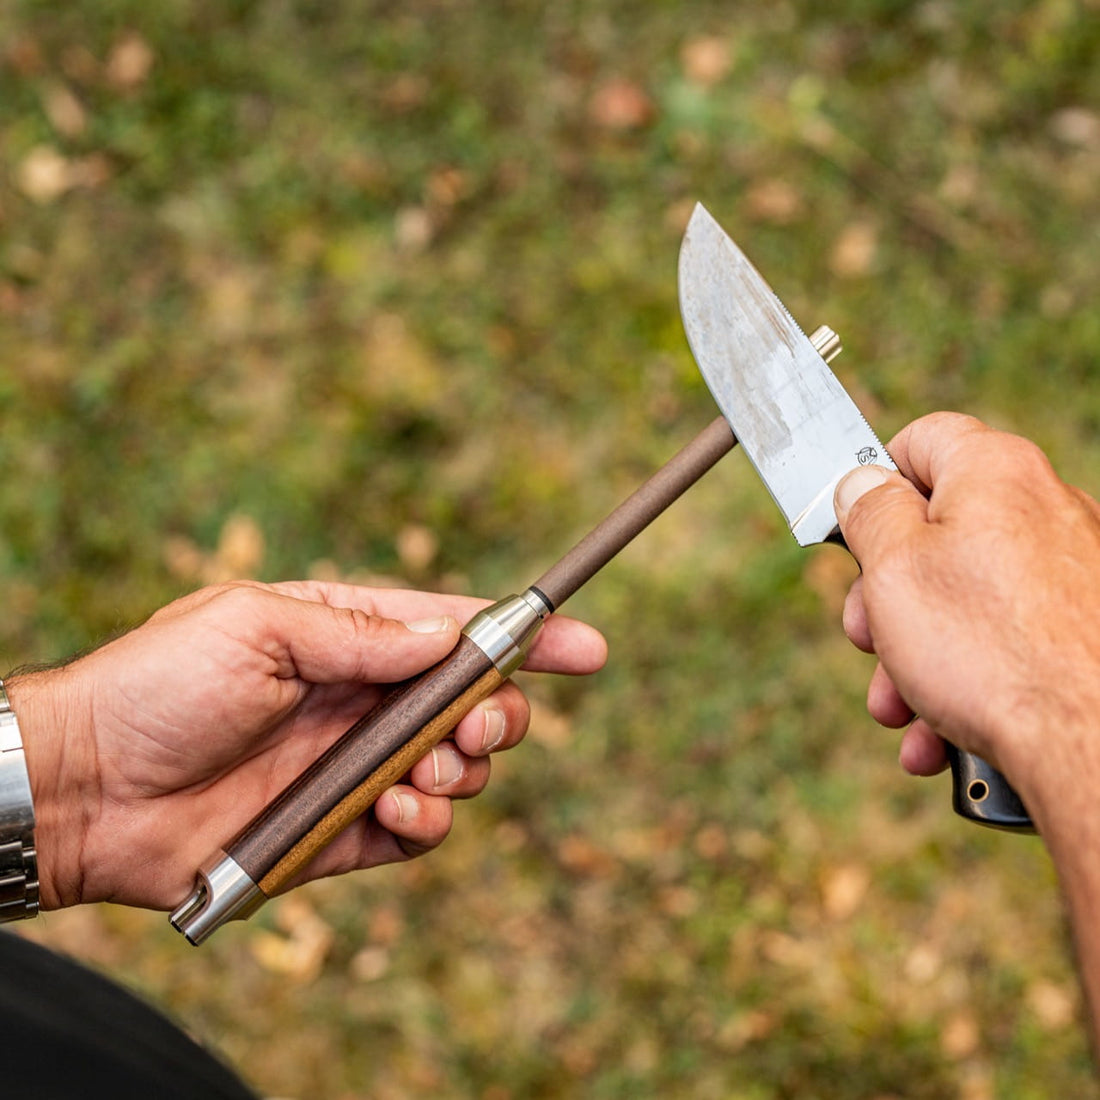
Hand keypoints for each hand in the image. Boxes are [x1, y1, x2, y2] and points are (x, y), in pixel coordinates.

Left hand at [5, 580, 606, 911]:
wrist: (88, 788)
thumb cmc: (160, 684)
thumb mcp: (258, 625)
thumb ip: (361, 632)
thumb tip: (448, 636)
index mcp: (348, 638)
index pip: (456, 633)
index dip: (526, 638)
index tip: (588, 647)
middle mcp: (362, 702)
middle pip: (473, 705)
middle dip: (499, 716)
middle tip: (479, 728)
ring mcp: (356, 768)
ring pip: (458, 771)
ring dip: (464, 772)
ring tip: (427, 771)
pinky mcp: (344, 832)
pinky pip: (419, 833)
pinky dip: (430, 823)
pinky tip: (400, 809)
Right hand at [832, 412, 1099, 827]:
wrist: (1092, 744)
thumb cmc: (991, 650)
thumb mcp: (893, 567)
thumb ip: (868, 511)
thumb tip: (863, 482)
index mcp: (995, 472)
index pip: (920, 441)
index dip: (874, 482)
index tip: (851, 531)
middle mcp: (1045, 509)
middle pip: (937, 534)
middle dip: (886, 599)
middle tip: (867, 639)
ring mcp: (1074, 571)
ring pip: (966, 601)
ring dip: (915, 657)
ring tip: (900, 710)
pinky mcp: (1086, 627)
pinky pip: (1007, 642)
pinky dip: (966, 682)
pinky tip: (939, 735)